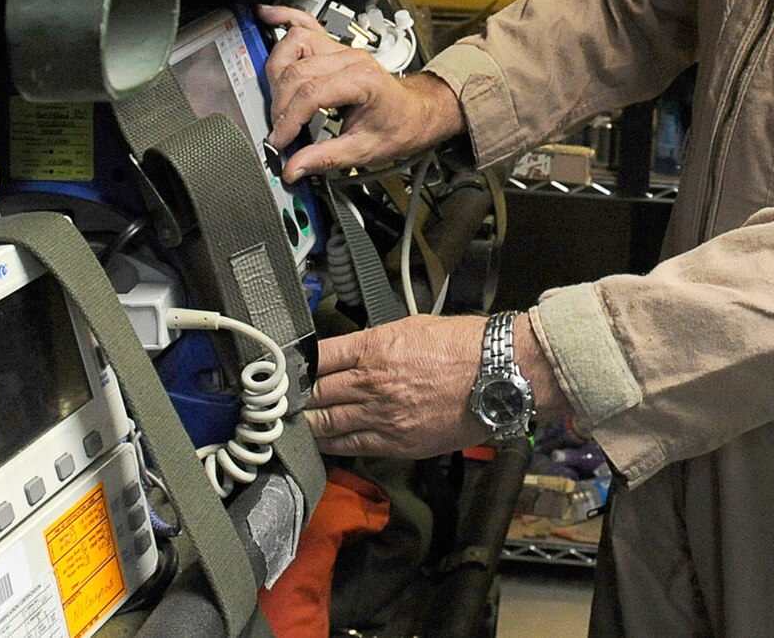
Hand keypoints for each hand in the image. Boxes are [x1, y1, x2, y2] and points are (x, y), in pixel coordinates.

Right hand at [257, 4, 463, 182]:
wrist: (416, 112)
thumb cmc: (400, 126)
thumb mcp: (366, 150)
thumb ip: (327, 158)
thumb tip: (295, 167)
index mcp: (362, 79)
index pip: (311, 92)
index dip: (289, 119)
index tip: (280, 141)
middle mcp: (350, 57)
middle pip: (297, 71)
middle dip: (281, 104)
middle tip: (279, 130)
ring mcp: (340, 48)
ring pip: (294, 45)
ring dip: (277, 72)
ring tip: (275, 100)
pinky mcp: (333, 47)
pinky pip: (306, 24)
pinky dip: (285, 18)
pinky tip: (268, 16)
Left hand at [304, 313, 566, 458]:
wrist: (498, 375)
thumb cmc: (462, 344)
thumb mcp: (410, 326)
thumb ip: (373, 342)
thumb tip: (349, 353)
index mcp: (373, 347)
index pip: (317, 357)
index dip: (294, 365)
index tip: (281, 370)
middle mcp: (371, 382)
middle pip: (315, 392)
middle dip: (294, 398)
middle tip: (275, 402)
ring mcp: (382, 415)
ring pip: (327, 423)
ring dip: (305, 424)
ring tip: (287, 425)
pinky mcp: (397, 442)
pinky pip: (352, 446)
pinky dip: (330, 445)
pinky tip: (317, 444)